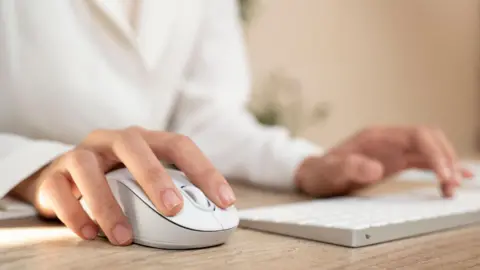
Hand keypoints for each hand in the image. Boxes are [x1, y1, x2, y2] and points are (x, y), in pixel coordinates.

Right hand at [10, 127, 235, 244]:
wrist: (61, 179)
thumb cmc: (113, 179)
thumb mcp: (141, 178)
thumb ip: (167, 190)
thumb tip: (206, 216)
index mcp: (143, 140)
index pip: (179, 145)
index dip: (204, 170)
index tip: (225, 200)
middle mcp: (112, 141)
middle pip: (135, 146)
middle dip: (155, 177)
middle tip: (173, 208)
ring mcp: (81, 154)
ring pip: (89, 169)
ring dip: (108, 204)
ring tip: (124, 236)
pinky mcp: (54, 175)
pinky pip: (58, 190)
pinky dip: (74, 213)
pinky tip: (88, 233)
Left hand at [294, 126, 472, 197]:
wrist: (314, 175)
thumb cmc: (321, 172)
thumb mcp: (330, 172)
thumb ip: (349, 167)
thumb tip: (375, 168)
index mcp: (376, 136)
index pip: (416, 135)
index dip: (434, 152)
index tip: (443, 174)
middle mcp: (389, 139)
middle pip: (429, 139)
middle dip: (446, 158)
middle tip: (451, 184)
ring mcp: (393, 150)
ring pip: (430, 150)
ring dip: (446, 165)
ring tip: (453, 188)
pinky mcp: (395, 162)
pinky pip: (423, 162)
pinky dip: (439, 169)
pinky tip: (451, 179)